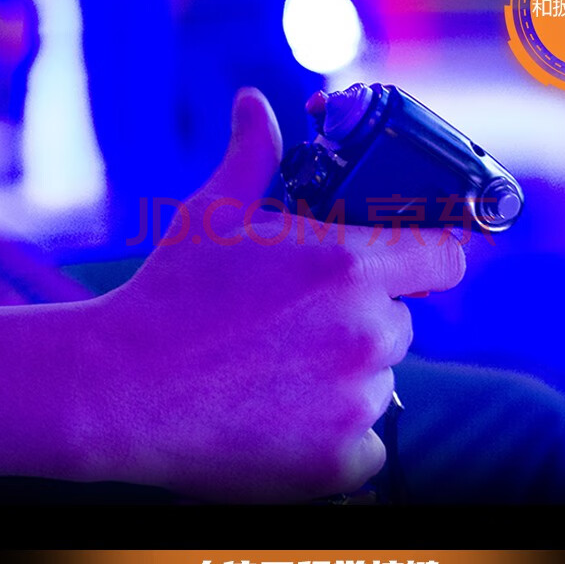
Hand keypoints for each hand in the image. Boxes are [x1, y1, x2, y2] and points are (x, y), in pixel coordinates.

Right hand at [83, 88, 466, 501]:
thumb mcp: (213, 215)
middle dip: (364, 318)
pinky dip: (336, 435)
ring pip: (380, 381)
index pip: (445, 258)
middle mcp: (366, 331)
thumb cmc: (169, 295)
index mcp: (349, 265)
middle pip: (401, 322)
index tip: (408, 267)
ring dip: (345, 376)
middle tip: (302, 322)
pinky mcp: (340, 458)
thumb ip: (253, 156)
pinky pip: (367, 443)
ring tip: (278, 370)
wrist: (119, 388)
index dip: (428, 258)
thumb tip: (255, 105)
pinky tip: (283, 416)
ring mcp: (357, 400)